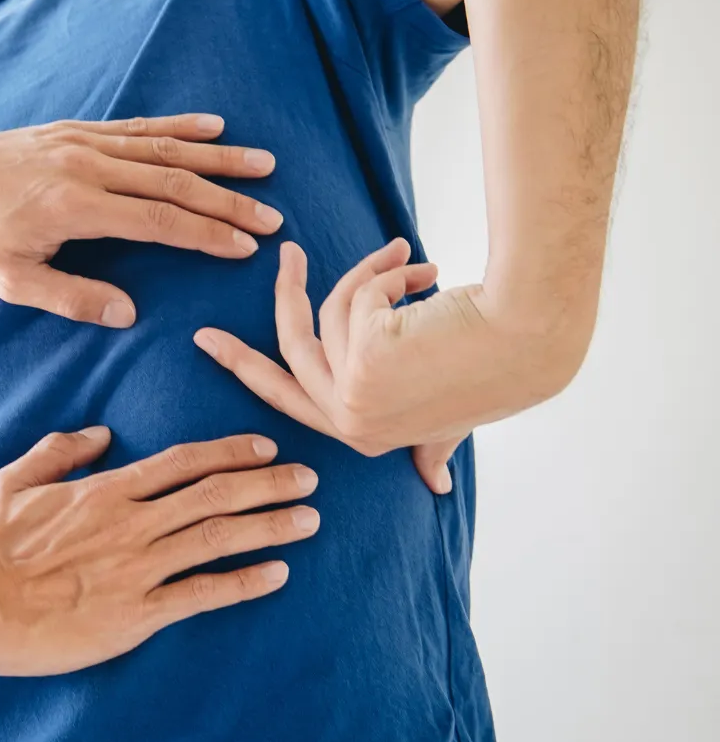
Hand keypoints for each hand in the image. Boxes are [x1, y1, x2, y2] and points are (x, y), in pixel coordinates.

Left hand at [0, 112, 282, 327]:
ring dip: (217, 159)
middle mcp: (88, 167)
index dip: (204, 234)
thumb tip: (128, 313)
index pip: (156, 221)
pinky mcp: (80, 130)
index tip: (245, 247)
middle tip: (273, 218)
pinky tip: (215, 126)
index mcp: (74, 206)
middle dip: (227, 201)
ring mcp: (86, 143)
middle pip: (173, 182)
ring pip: (164, 149)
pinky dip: (180, 126)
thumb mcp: (10, 280)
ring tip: (264, 167)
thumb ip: (70, 297)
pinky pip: (139, 127)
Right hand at [0, 429, 319, 676]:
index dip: (229, 452)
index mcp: (105, 491)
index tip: (266, 447)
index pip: (181, 463)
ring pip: (219, 537)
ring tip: (309, 518)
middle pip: (215, 494)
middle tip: (311, 478)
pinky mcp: (139, 613)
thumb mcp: (9, 483)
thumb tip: (98, 434)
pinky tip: (278, 573)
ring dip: (270, 526)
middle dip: (268, 483)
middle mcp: (133, 523)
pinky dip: (245, 582)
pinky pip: (204, 593)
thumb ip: (56, 452)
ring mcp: (140, 568)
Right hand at [192, 239, 578, 493]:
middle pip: (286, 352)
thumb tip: (438, 486)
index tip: (212, 341)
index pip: (287, 398)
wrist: (529, 338)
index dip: (247, 366)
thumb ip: (433, 448)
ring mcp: (353, 394)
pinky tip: (428, 274)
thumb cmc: (497, 373)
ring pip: (329, 310)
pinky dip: (390, 276)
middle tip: (284, 255)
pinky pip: (355, 296)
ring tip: (411, 258)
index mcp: (362, 435)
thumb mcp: (452, 418)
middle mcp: (351, 421)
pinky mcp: (362, 359)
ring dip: (372, 274)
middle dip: (280, 299)